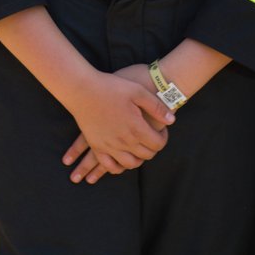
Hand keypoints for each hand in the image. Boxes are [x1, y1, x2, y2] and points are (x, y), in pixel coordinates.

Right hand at [62, 66, 172, 183]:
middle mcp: (124, 141)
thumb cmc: (111, 87)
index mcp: (136, 128)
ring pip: (130, 164)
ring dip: (138, 160)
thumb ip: (157, 107)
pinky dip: (118, 167)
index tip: (161, 129)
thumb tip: (172, 120)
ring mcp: (109, 146)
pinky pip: (109, 165)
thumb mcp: (138, 91)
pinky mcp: (97, 146)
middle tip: (152, 137)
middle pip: (146, 155)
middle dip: (153, 148)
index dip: (163, 138)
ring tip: (139, 149)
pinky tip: (122, 161)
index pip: (157, 144)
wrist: (82, 90)